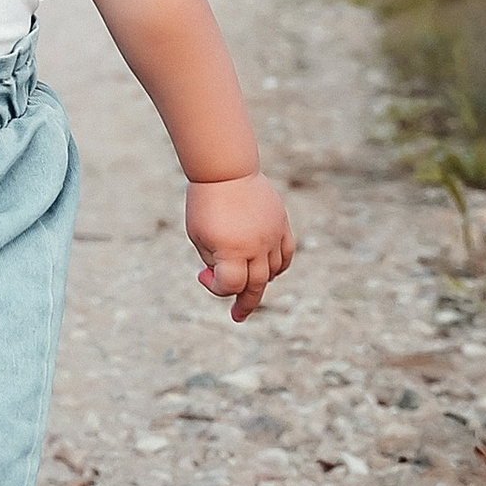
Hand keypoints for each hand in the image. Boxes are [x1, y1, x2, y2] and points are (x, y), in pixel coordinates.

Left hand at [185, 170, 296, 320]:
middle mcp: (256, 246)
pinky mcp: (281, 225)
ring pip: (273, 272)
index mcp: (232, 250)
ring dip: (260, 283)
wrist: (225, 170)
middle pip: (256, 286)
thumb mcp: (198, 235)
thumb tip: (229, 279)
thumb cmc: (205, 203)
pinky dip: (279, 266)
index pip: (231, 285)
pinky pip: (286, 254)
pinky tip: (268, 271)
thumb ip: (214, 261)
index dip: (215, 288)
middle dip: (244, 303)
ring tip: (247, 284)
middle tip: (238, 316)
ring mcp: (272, 235)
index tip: (202, 275)